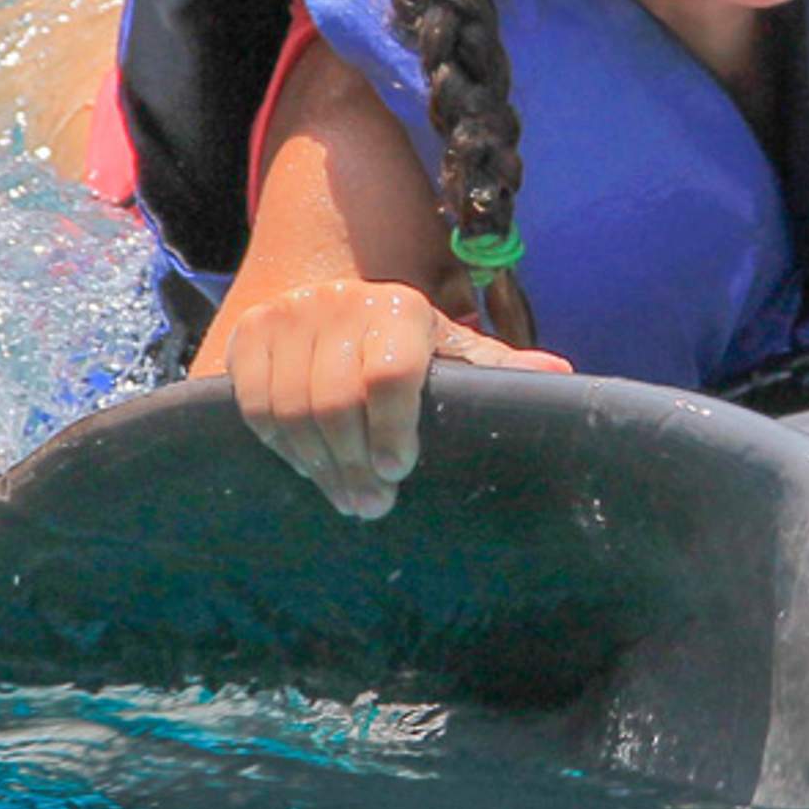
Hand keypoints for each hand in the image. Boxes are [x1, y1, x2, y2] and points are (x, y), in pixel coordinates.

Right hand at [212, 279, 569, 519]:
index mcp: (400, 309)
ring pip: (290, 409)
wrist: (335, 306)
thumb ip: (496, 370)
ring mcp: (289, 316)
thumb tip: (560, 378)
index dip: (393, 431)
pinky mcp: (248, 333)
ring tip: (343, 495)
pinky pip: (253, 405)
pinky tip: (306, 465)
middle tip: (371, 505)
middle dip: (354, 465)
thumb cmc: (408, 344)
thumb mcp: (452, 354)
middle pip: (335, 402)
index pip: (389, 374)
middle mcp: (340, 303)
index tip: (400, 471)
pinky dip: (279, 445)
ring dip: (317, 465)